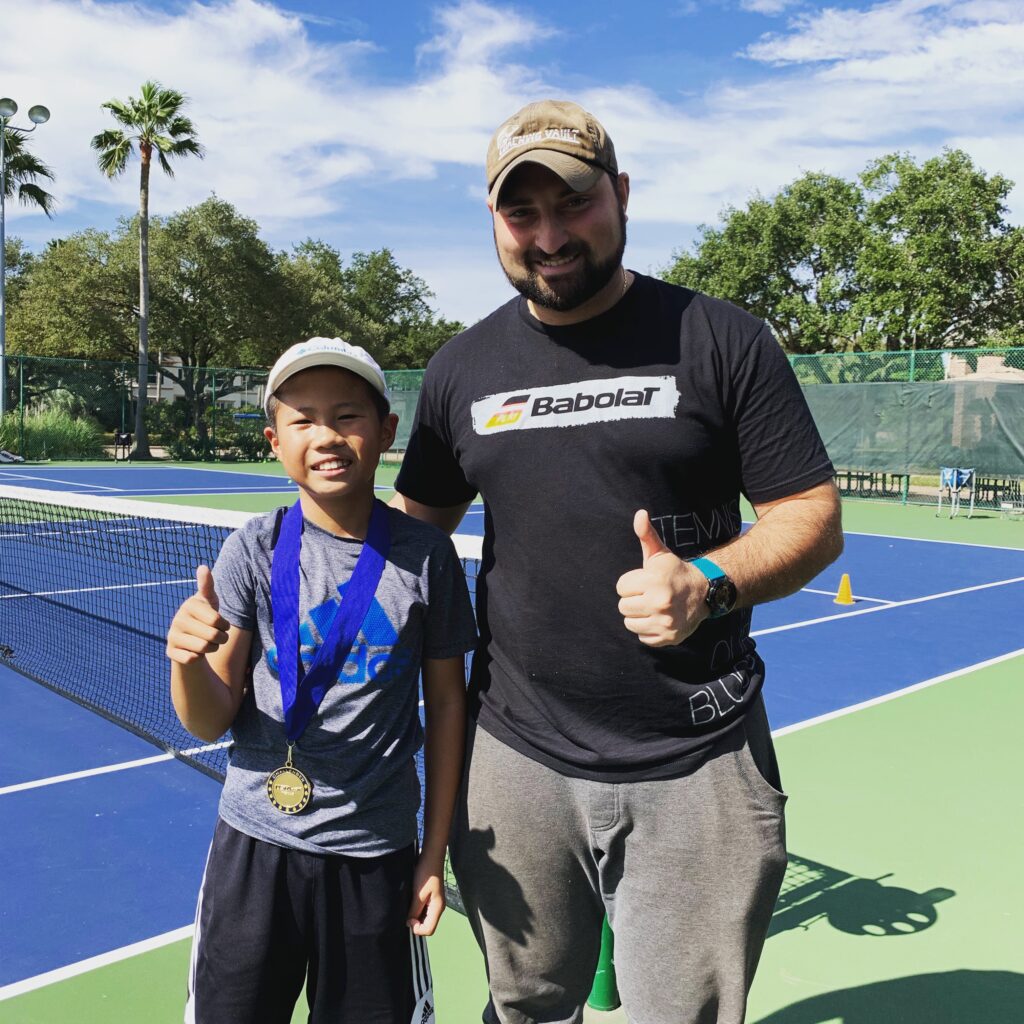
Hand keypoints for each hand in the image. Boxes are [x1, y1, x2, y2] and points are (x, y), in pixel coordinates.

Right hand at [166, 566, 230, 663]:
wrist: (191, 640)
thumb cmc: (205, 617)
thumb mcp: (209, 601)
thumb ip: (207, 586)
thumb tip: (202, 567)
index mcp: (189, 605)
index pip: (217, 620)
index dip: (224, 625)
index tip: (222, 624)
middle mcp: (178, 619)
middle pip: (213, 636)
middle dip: (221, 639)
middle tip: (218, 636)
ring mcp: (172, 635)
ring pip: (204, 648)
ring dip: (212, 648)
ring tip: (209, 643)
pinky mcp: (170, 651)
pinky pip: (192, 659)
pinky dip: (199, 657)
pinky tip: (195, 651)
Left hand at [407, 857, 445, 936]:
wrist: (431, 857)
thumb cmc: (425, 874)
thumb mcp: (418, 894)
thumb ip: (414, 910)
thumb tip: (409, 923)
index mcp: (438, 908)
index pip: (429, 930)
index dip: (417, 928)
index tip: (408, 917)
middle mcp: (438, 908)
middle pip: (427, 926)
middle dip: (416, 923)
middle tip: (407, 911)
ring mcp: (435, 903)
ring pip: (425, 919)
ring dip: (416, 916)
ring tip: (408, 905)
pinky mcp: (431, 898)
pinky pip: (424, 911)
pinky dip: (417, 910)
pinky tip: (411, 902)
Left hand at [615, 510, 708, 646]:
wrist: (704, 593)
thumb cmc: (675, 572)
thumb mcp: (660, 554)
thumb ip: (646, 535)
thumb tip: (639, 513)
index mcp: (654, 580)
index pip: (621, 587)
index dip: (631, 584)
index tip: (645, 582)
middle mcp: (660, 602)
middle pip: (623, 606)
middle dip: (633, 600)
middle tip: (650, 595)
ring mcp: (665, 622)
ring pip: (629, 623)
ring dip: (638, 616)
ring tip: (653, 607)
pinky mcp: (669, 637)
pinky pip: (642, 637)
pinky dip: (648, 630)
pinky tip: (659, 619)